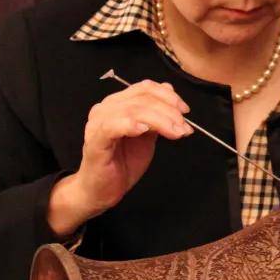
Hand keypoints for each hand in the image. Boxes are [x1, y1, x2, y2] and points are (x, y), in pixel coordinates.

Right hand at [47, 80, 192, 235]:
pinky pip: (112, 126)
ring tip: (175, 132)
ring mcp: (98, 123)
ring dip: (159, 120)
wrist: (101, 190)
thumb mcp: (147, 137)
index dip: (167, 95)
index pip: (144, 88)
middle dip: (168, 110)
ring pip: (132, 110)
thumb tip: (171, 94)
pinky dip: (130, 124)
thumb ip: (156, 116)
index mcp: (117, 104)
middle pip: (141, 97)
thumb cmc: (121, 163)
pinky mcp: (95, 141)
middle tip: (184, 126)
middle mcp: (106, 108)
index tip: (185, 110)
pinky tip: (144, 130)